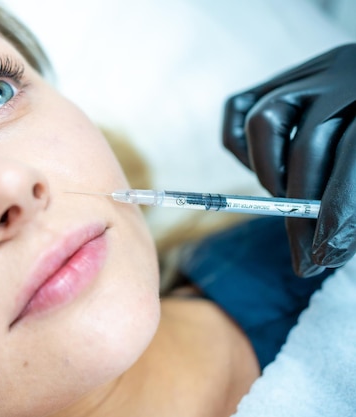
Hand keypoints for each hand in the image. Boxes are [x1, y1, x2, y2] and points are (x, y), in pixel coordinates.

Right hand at [222, 44, 355, 276]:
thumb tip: (331, 245)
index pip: (353, 151)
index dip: (336, 208)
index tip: (325, 254)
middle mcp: (344, 75)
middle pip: (307, 144)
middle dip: (299, 208)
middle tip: (306, 256)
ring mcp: (309, 72)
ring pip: (264, 119)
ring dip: (269, 172)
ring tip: (283, 200)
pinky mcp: (281, 77)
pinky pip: (238, 109)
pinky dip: (241, 147)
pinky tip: (264, 170)